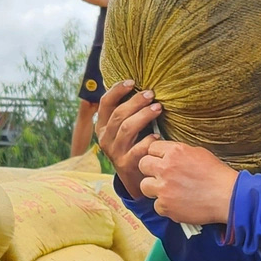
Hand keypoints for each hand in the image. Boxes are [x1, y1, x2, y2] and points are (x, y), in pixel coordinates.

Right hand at [95, 81, 163, 198]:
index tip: (132, 82)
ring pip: (126, 128)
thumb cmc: (133, 146)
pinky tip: (157, 135)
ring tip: (158, 108)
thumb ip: (127, 112)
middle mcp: (105, 138)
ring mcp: (114, 152)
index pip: (105, 103)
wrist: (134, 179)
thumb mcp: (124, 129)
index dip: (117, 90)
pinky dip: (148, 140)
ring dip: (143, 116)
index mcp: (102, 126)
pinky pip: (137, 149)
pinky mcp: (126, 165)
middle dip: (136, 102)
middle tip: (151, 94)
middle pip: (118, 114)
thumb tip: (139, 86)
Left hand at [138, 138, 238, 225]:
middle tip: (161, 176)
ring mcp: (164, 188)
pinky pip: (156, 205)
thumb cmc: (217, 175)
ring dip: (154, 188)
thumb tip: (167, 154)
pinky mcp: (165, 206)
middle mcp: (166, 167)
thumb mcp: (199, 153)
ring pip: (144, 186)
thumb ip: (179, 153)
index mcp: (175, 151)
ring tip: (167, 191)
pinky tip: (178, 204)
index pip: (151, 148)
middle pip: (143, 164)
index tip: (161, 161)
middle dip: (150, 170)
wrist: (228, 197)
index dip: (156, 155)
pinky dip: (166, 206)